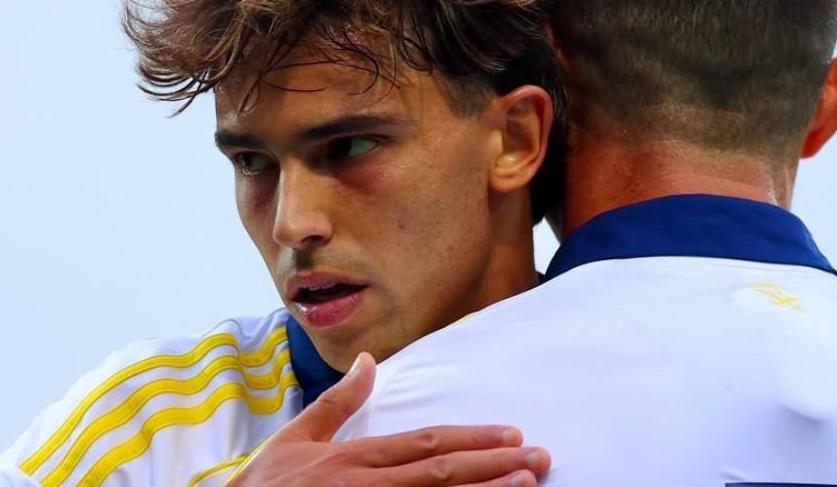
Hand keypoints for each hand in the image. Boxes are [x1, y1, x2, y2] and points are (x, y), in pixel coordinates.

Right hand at [227, 352, 549, 486]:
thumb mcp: (296, 438)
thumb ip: (337, 402)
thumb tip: (371, 361)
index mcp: (352, 458)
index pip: (425, 444)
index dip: (472, 438)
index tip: (512, 434)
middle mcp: (365, 486)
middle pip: (441, 473)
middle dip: (494, 465)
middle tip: (540, 458)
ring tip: (527, 484)